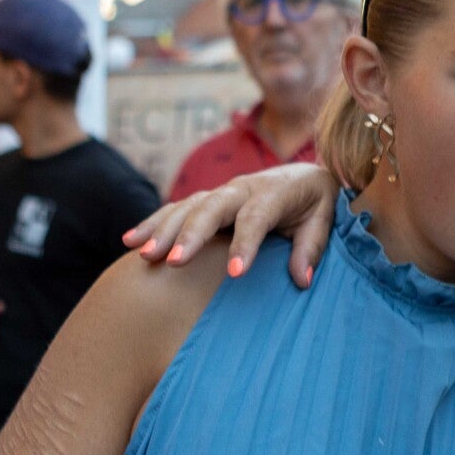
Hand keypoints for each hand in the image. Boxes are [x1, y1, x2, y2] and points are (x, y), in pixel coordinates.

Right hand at [123, 163, 339, 285]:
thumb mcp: (323, 219)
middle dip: (191, 234)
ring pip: (187, 207)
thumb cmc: (314, 203)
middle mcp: (242, 188)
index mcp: (274, 192)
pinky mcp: (206, 200)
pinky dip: (152, 223)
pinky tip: (130, 242)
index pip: (256, 218)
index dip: (245, 244)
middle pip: (212, 208)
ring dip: (163, 229)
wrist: (303, 174)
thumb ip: (312, 247)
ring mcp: (220, 192)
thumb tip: (302, 279)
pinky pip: (175, 209)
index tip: (235, 274)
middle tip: (174, 263)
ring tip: (143, 255)